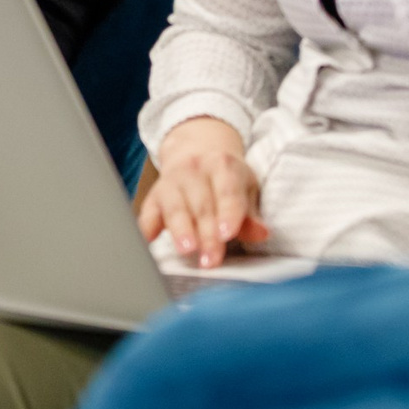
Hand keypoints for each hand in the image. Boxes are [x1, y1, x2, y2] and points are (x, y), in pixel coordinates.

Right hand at [138, 116, 270, 269]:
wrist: (196, 149)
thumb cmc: (225, 177)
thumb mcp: (246, 188)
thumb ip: (251, 215)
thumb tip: (261, 233)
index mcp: (223, 165)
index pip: (227, 192)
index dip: (228, 213)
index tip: (228, 234)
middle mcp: (194, 169)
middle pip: (201, 205)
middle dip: (206, 234)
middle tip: (211, 259)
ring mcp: (171, 181)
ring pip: (174, 207)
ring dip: (180, 229)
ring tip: (186, 249)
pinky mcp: (154, 194)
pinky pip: (148, 211)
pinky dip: (147, 227)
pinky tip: (148, 240)